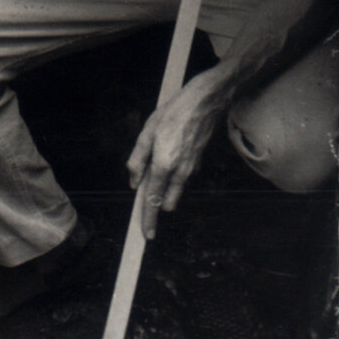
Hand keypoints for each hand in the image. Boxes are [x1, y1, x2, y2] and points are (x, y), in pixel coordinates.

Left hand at [126, 71, 223, 237]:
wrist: (204, 103)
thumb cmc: (173, 114)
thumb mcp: (146, 133)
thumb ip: (137, 160)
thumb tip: (133, 182)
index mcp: (163, 165)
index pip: (152, 200)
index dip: (148, 219)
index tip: (146, 235)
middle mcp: (179, 172)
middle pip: (165, 202)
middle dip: (155, 204)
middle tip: (145, 189)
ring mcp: (191, 170)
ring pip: (175, 192)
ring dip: (164, 190)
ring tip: (156, 166)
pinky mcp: (197, 164)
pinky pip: (181, 179)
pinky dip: (173, 178)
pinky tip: (168, 157)